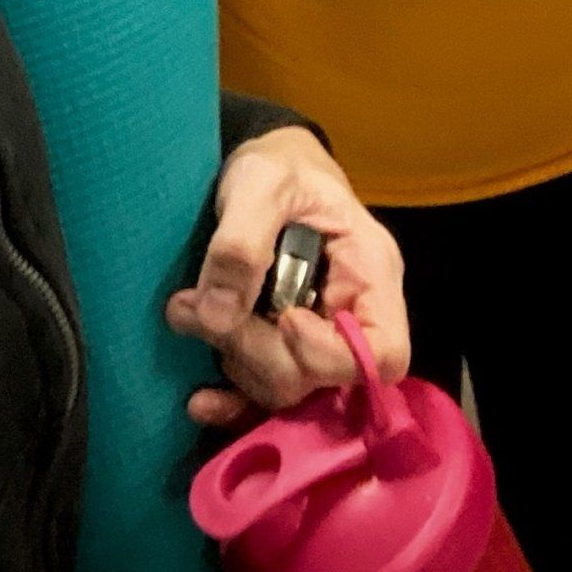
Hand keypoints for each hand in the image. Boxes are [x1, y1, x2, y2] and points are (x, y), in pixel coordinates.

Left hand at [165, 126, 408, 431]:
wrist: (262, 168)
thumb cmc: (277, 166)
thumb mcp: (260, 184)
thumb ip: (241, 242)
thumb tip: (215, 315)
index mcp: (371, 272)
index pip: (383, 352)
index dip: (330, 355)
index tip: (284, 320)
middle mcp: (353, 315)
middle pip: (320, 379)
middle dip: (254, 350)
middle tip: (201, 307)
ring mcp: (316, 340)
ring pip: (286, 391)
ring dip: (232, 360)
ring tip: (188, 309)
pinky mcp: (280, 351)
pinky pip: (264, 400)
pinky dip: (231, 405)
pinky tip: (200, 398)